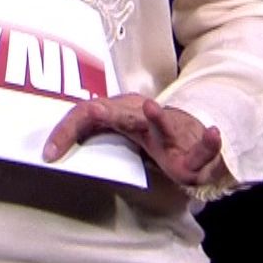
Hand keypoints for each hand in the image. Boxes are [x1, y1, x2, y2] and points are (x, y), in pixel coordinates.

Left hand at [43, 95, 225, 186]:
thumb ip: (92, 140)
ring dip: (159, 118)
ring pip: (161, 123)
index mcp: (119, 114)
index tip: (48, 154)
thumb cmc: (151, 135)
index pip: (85, 116)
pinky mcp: (191, 151)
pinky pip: (201, 148)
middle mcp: (141, 117)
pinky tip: (213, 133)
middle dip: (105, 112)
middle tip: (95, 110)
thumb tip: (52, 151)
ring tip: (154, 108)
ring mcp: (167, 131)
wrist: (193, 133)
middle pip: (118, 113)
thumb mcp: (119, 135)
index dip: (65, 132)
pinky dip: (208, 142)